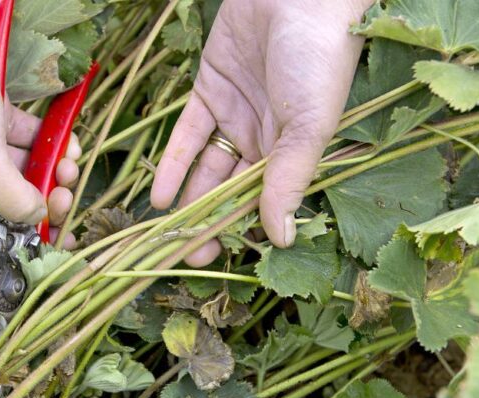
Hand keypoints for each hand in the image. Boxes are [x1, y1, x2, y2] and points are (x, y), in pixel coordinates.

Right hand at [0, 0, 79, 243]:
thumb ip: (11, 197)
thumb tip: (39, 217)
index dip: (22, 232)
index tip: (57, 233)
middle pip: (8, 200)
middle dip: (43, 197)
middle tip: (66, 193)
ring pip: (22, 170)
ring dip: (51, 170)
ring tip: (69, 163)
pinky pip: (26, 142)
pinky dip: (48, 144)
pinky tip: (68, 143)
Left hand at [150, 0, 371, 265]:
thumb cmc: (318, 58)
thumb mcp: (308, 126)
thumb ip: (289, 180)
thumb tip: (279, 238)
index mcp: (294, 152)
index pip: (262, 202)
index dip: (238, 231)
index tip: (217, 259)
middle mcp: (263, 139)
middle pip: (230, 190)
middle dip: (208, 223)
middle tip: (185, 254)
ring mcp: (234, 115)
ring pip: (206, 168)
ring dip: (187, 199)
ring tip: (166, 232)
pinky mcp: (209, 90)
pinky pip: (187, 134)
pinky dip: (174, 163)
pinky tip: (161, 195)